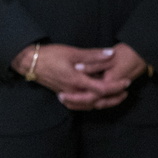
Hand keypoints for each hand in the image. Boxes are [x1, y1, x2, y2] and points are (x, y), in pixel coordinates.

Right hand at [11, 43, 129, 109]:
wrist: (30, 63)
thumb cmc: (52, 55)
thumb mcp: (74, 52)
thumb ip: (94, 55)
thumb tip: (112, 54)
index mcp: (76, 81)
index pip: (101, 89)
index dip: (115, 86)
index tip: (127, 82)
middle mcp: (72, 92)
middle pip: (97, 101)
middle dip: (113, 98)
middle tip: (125, 93)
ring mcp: (67, 95)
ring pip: (88, 105)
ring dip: (103, 102)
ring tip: (116, 97)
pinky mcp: (64, 95)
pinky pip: (80, 104)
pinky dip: (91, 104)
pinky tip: (97, 99)